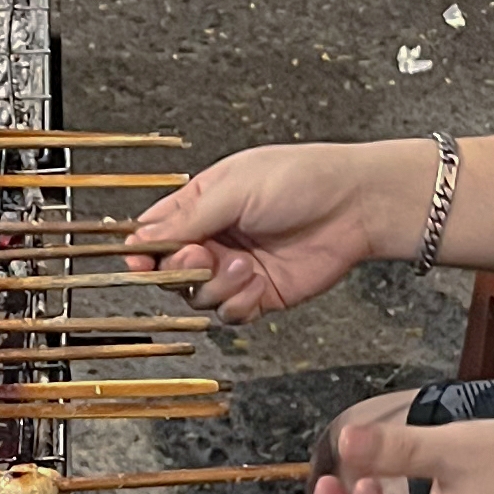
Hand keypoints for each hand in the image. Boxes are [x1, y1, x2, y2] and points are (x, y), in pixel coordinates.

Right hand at [122, 142, 412, 321]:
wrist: (356, 205)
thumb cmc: (301, 179)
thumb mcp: (235, 187)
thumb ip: (187, 217)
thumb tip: (142, 237)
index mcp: (201, 204)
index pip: (154, 232)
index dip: (142, 249)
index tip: (137, 259)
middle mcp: (214, 238)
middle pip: (169, 270)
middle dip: (180, 269)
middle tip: (203, 256)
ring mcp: (235, 269)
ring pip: (197, 297)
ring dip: (215, 286)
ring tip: (246, 266)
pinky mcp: (259, 295)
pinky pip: (229, 314)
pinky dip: (237, 304)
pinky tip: (257, 283)